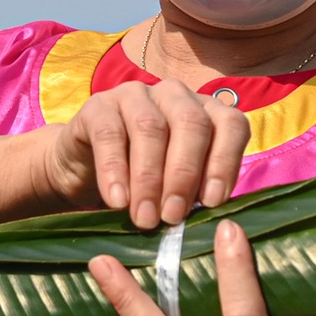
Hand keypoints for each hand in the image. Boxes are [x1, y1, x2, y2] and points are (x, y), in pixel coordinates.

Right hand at [41, 80, 249, 227]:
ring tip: (145, 218)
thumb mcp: (176, 187)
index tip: (213, 203)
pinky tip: (117, 201)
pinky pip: (109, 134)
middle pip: (191, 124)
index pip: (230, 125)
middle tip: (173, 217)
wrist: (85, 170)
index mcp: (206, 111)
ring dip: (149, 178)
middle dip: (184, 174)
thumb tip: (209, 220)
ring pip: (150, 127)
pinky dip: (114, 171)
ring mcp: (136, 95)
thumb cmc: (143, 183)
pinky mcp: (99, 105)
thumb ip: (196, 194)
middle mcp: (176, 96)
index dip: (225, 162)